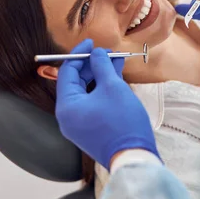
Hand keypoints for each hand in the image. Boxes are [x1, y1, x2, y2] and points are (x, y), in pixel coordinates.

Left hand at [55, 39, 158, 169]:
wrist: (133, 156)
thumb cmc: (122, 122)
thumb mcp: (112, 87)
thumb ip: (101, 65)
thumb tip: (96, 53)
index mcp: (66, 106)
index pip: (67, 72)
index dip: (79, 54)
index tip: (92, 43)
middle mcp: (67, 116)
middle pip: (75, 82)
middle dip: (92, 65)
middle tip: (107, 53)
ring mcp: (78, 124)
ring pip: (86, 92)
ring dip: (99, 76)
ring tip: (116, 62)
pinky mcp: (90, 129)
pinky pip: (92, 103)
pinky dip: (101, 90)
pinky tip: (115, 78)